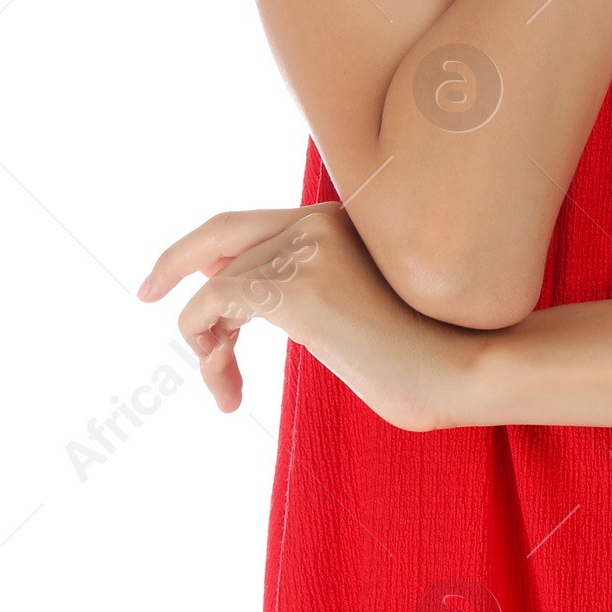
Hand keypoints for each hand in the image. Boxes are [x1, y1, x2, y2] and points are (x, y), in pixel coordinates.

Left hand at [137, 202, 476, 431]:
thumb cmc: (422, 360)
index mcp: (342, 222)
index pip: (254, 224)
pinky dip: (205, 348)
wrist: (467, 366)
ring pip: (216, 288)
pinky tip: (227, 390)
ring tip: (226, 392)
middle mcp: (321, 219)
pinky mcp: (296, 281)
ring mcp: (309, 246)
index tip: (176, 277)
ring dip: (207, 346)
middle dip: (173, 260)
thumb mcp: (351, 317)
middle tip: (144, 293)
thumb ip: (301, 295)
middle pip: (221, 231)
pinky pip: (214, 306)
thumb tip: (234, 297)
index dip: (207, 247)